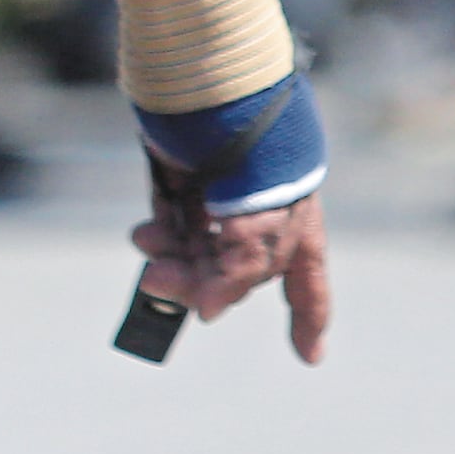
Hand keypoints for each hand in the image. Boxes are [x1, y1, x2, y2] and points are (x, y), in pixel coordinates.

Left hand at [133, 177, 331, 363]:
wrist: (218, 96)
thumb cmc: (260, 163)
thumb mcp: (262, 232)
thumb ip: (237, 277)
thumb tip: (206, 314)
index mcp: (295, 230)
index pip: (307, 287)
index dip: (309, 321)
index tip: (308, 356)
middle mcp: (260, 219)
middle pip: (231, 275)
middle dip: (199, 285)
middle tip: (160, 283)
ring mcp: (220, 200)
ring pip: (195, 254)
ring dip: (171, 262)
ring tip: (148, 255)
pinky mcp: (184, 181)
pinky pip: (171, 223)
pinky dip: (159, 235)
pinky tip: (145, 235)